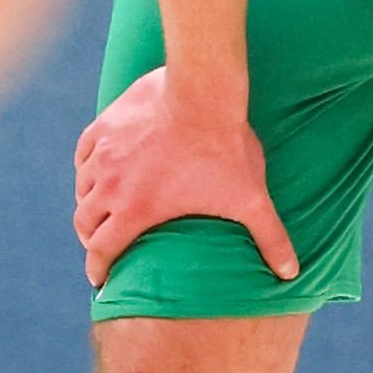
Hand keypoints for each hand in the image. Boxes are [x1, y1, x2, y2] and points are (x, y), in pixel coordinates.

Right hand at [73, 67, 298, 287]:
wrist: (204, 92)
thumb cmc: (225, 148)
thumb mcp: (250, 199)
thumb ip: (270, 238)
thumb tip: (291, 273)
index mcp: (135, 210)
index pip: (101, 251)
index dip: (98, 269)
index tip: (99, 279)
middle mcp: (109, 184)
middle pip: (85, 221)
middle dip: (91, 238)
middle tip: (101, 245)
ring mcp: (103, 153)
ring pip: (81, 187)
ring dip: (88, 203)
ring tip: (99, 209)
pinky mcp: (104, 125)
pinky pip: (84, 153)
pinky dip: (87, 167)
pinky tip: (96, 169)